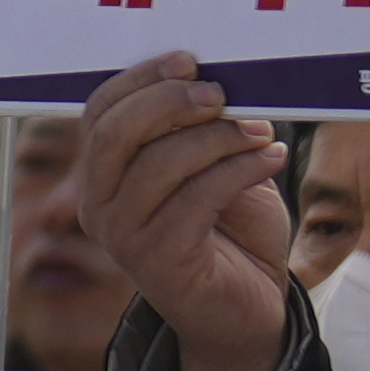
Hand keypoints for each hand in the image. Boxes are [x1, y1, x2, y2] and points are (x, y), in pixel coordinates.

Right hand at [68, 55, 292, 370]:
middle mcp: (98, 206)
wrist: (245, 308)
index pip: (98, 112)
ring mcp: (124, 236)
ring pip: (160, 163)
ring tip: (261, 132)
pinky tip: (271, 159)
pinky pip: (198, 198)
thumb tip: (214, 81)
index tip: (190, 62)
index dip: (140, 79)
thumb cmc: (230, 233)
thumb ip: (197, 132)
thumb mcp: (209, 170)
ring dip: (219, 138)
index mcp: (101, 175)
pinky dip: (240, 169)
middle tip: (221, 94)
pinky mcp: (161, 260)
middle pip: (116, 133)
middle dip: (171, 103)